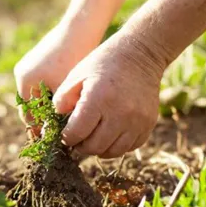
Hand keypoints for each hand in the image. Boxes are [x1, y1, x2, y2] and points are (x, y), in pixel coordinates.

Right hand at [14, 19, 101, 126]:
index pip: (28, 114)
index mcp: (25, 80)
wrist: (81, 28)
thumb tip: (50, 135)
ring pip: (39, 95)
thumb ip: (55, 112)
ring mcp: (31, 65)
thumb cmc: (73, 58)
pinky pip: (45, 83)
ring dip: (50, 107)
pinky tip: (70, 101)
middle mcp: (23, 73)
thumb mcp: (64, 89)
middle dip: (44, 119)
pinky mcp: (42, 60)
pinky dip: (54, 94)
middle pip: (32, 105)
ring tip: (65, 120)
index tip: (50, 142)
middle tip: (58, 135)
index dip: (38, 130)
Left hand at [52, 32, 165, 157]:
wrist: (141, 54)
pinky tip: (110, 134)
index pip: (77, 133)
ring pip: (112, 152)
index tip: (65, 135)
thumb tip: (56, 123)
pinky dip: (117, 146)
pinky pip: (129, 147)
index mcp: (99, 98)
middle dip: (81, 146)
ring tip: (92, 138)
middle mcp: (120, 113)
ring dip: (99, 149)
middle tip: (77, 140)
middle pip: (94, 147)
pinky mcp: (149, 124)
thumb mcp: (77, 74)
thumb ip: (63, 99)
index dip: (67, 138)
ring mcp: (137, 121)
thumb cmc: (104, 63)